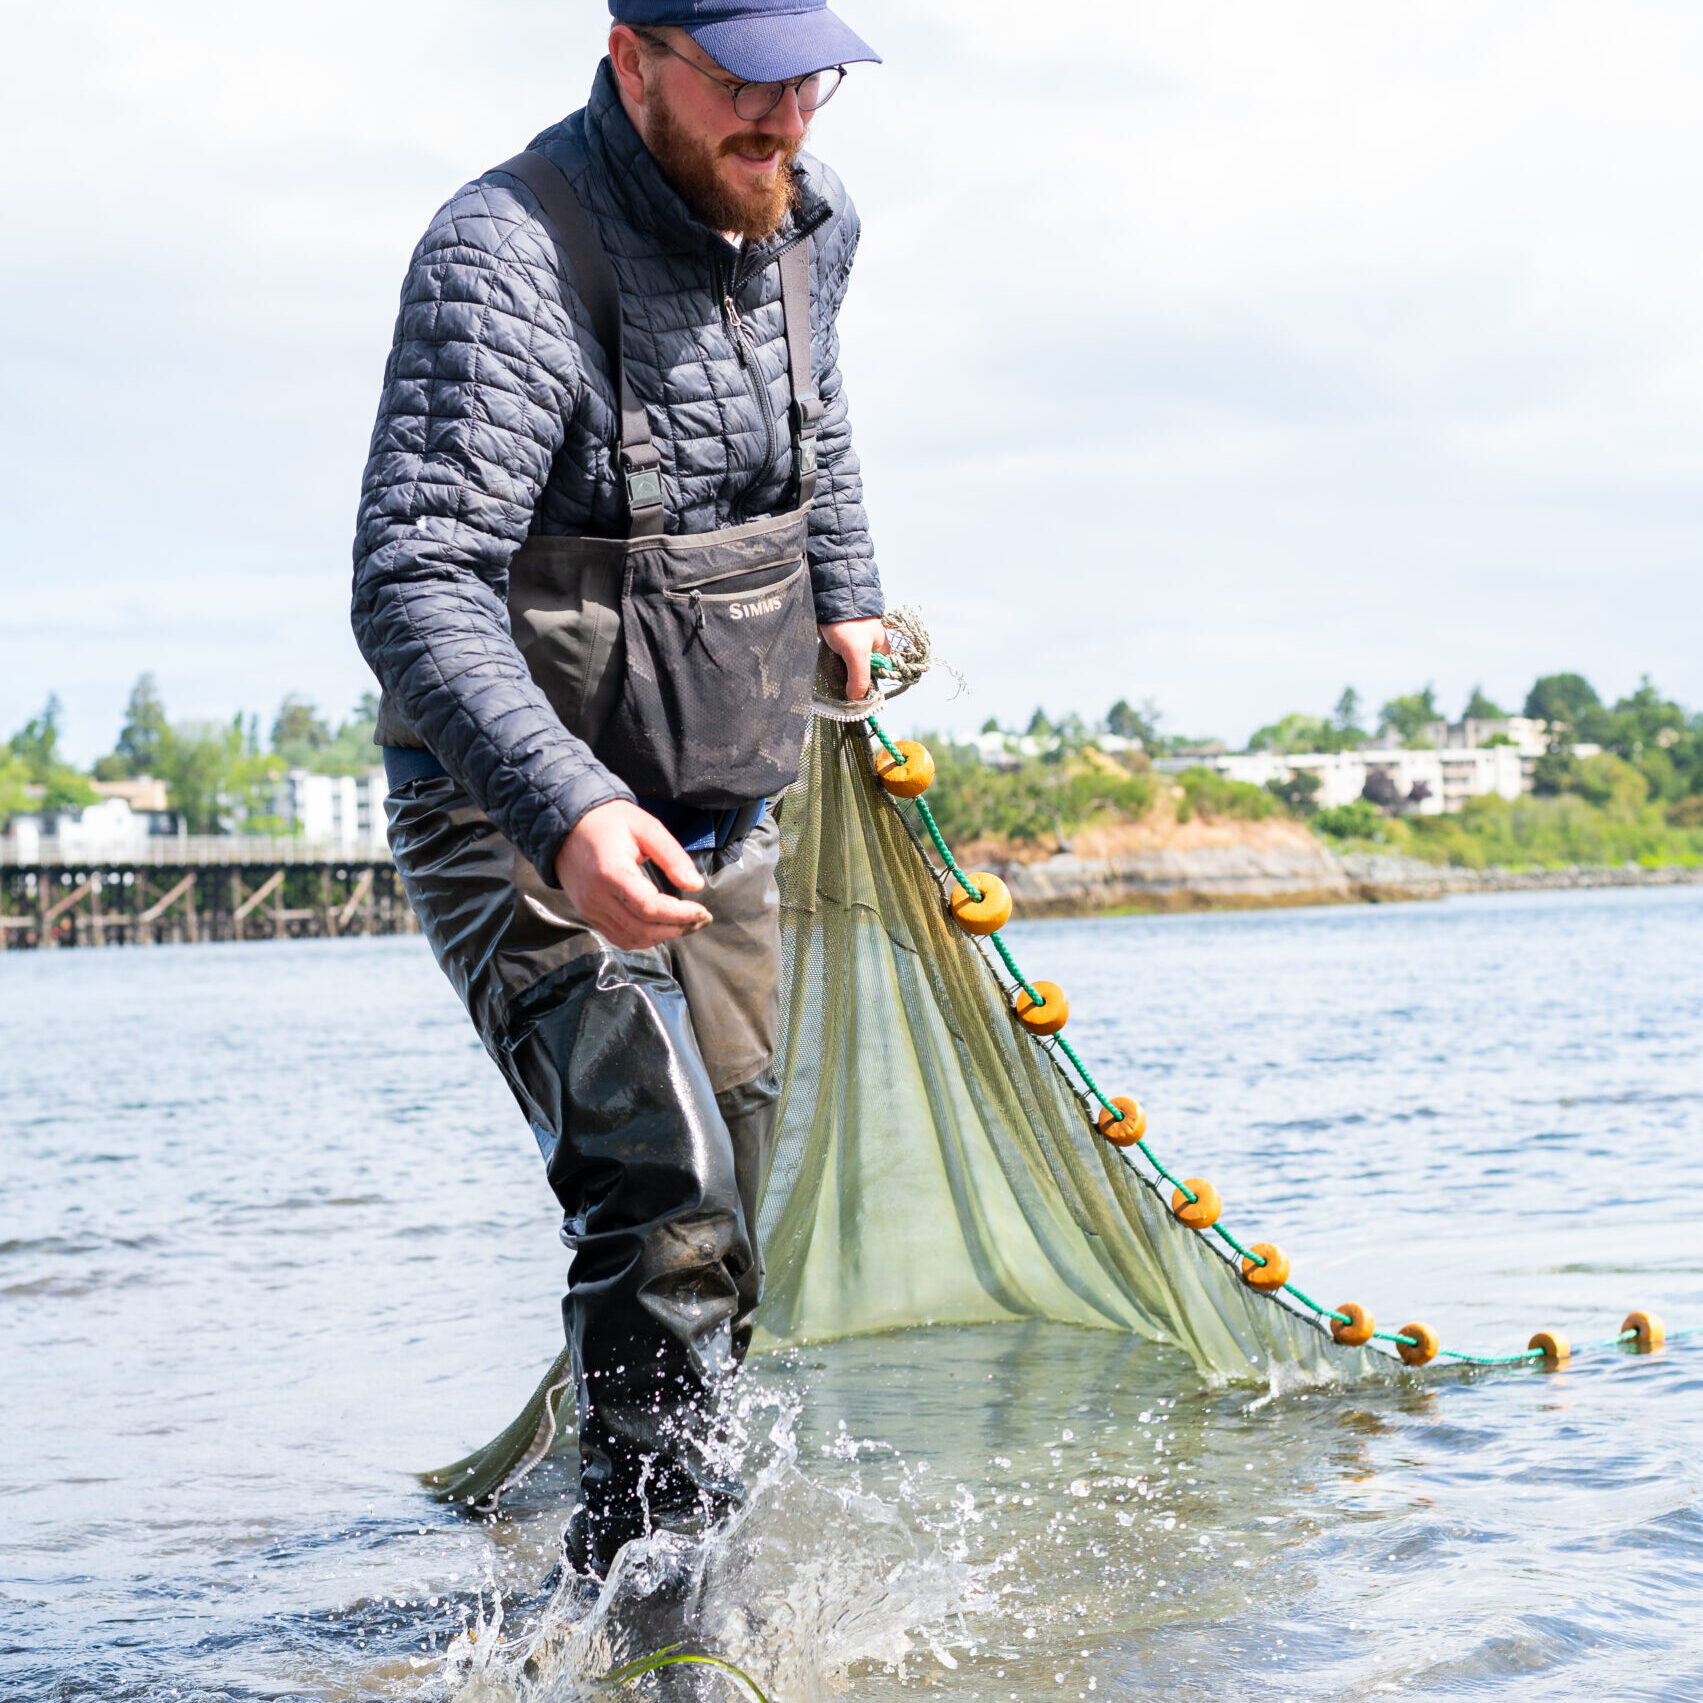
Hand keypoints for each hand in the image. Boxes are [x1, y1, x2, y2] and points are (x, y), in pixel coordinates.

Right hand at [553, 799, 710, 949]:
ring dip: (662, 937)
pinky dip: (643, 938)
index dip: (680, 915)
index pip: (650, 908)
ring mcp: (589, 908)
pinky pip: (617, 937)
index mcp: (611, 872)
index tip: (704, 911)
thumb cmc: (609, 821)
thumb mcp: (646, 827)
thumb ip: (672, 856)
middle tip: (702, 920)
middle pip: (641, 929)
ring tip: (686, 925)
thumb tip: (696, 885)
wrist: (568, 824)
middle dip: (677, 929)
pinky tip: (661, 927)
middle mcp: (596, 896)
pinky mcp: (587, 913)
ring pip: (630, 938)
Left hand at [818, 617, 889, 702]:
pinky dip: (831, 667)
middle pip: (861, 677)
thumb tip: (856, 699)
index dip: (867, 690)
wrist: (828, 601)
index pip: (878, 679)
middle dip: (850, 683)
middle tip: (839, 688)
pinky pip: (836, 663)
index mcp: (882, 653)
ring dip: (838, 676)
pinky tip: (826, 668)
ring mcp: (853, 649)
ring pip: (847, 671)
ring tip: (830, 676)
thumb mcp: (858, 653)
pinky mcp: (839, 646)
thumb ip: (860, 678)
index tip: (854, 698)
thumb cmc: (848, 624)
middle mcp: (870, 651)